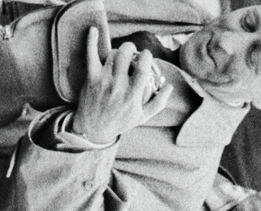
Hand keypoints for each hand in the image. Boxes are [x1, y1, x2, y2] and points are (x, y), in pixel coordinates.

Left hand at [71, 24, 167, 146]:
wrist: (93, 130)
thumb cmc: (119, 122)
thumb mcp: (141, 117)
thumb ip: (158, 102)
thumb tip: (170, 86)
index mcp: (133, 96)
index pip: (143, 68)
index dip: (146, 56)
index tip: (145, 56)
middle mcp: (118, 87)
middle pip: (126, 55)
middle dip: (131, 48)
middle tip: (131, 52)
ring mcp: (104, 81)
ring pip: (113, 54)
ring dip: (117, 51)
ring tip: (118, 57)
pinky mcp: (91, 78)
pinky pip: (91, 54)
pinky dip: (92, 40)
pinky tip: (93, 30)